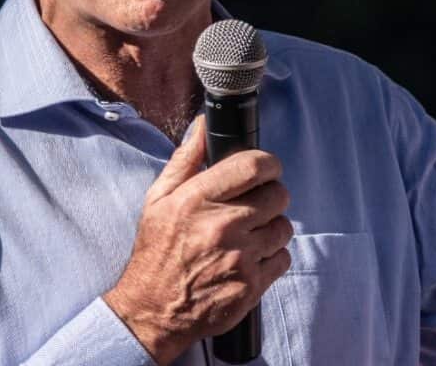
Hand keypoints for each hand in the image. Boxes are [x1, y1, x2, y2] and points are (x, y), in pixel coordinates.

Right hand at [104, 116, 292, 365]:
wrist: (152, 311)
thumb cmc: (157, 251)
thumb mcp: (159, 200)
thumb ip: (185, 159)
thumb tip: (203, 124)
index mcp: (198, 199)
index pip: (255, 166)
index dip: (269, 164)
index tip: (267, 170)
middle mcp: (223, 226)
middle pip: (278, 195)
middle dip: (270, 197)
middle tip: (255, 206)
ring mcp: (240, 257)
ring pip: (284, 227)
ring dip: (271, 229)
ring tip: (249, 236)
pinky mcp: (252, 285)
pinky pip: (283, 258)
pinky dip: (272, 258)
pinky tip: (250, 260)